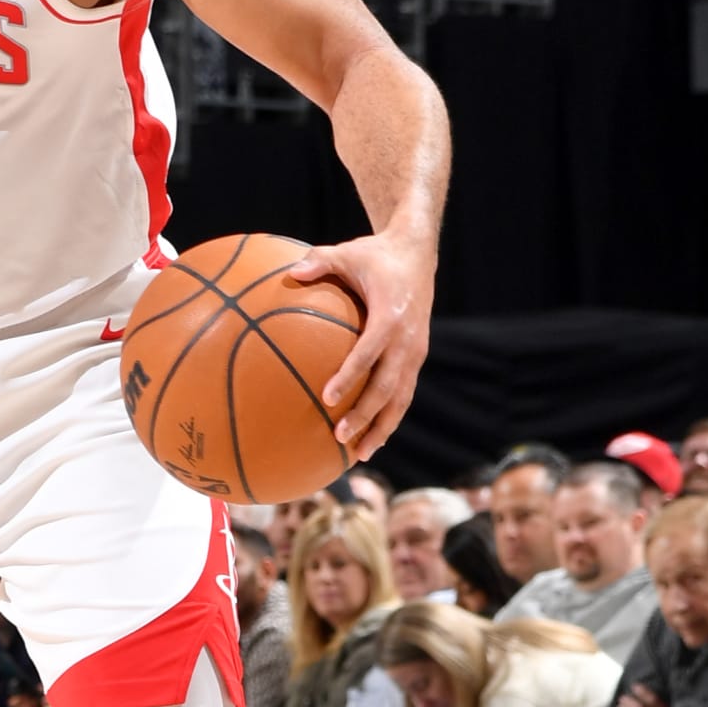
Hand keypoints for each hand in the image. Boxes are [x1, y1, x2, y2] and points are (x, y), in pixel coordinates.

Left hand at [287, 229, 434, 456]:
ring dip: (381, 428)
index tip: (327, 397)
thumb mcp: (348, 251)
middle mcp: (408, 339)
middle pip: (388, 386)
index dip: (350, 376)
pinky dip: (389, 418)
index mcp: (390, 315)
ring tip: (359, 455)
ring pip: (401, 399)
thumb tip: (290, 273)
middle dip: (365, 415)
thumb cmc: (376, 254)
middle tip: (339, 437)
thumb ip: (319, 260)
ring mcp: (415, 351)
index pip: (369, 351)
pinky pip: (404, 394)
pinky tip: (370, 439)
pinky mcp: (416, 357)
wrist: (417, 253)